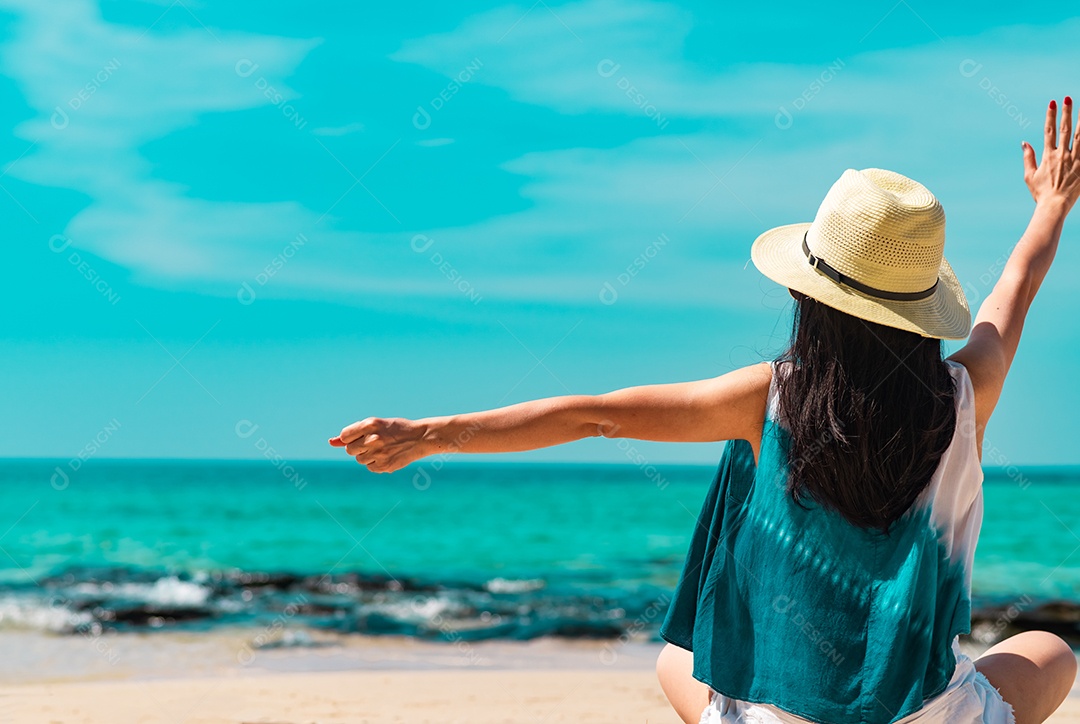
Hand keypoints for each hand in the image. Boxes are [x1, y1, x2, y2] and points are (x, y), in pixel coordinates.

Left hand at [328, 417, 428, 472]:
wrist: (420, 437)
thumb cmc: (396, 429)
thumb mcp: (376, 425)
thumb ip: (353, 433)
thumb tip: (331, 442)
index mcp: (370, 424)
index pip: (345, 435)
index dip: (351, 437)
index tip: (361, 436)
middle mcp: (373, 438)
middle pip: (350, 450)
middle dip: (358, 447)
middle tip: (373, 442)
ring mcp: (378, 453)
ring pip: (359, 459)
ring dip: (367, 455)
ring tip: (383, 448)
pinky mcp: (384, 466)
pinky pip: (370, 467)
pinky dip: (376, 463)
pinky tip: (388, 456)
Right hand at [1023, 96, 1079, 212]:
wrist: (1054, 206)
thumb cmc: (1041, 193)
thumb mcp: (1030, 176)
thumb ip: (1028, 157)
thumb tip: (1024, 143)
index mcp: (1048, 156)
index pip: (1049, 131)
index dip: (1051, 116)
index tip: (1053, 103)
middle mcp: (1062, 155)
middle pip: (1065, 129)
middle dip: (1067, 112)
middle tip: (1069, 98)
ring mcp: (1075, 160)